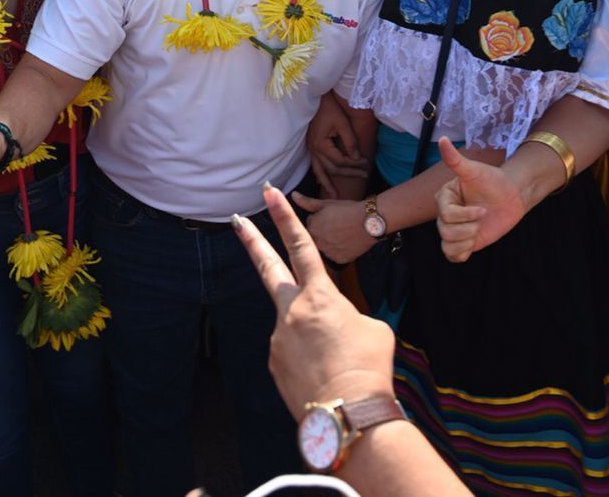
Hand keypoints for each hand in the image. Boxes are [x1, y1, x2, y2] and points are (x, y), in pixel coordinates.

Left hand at [235, 185, 395, 416]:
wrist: (349, 413)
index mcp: (320, 295)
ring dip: (313, 338)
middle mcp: (291, 311)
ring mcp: (278, 337)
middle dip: (253, 241)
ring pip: (294, 326)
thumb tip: (331, 324)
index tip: (269, 194)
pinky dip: (308, 359)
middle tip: (237, 220)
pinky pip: (292, 353)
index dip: (284, 217)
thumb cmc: (368, 368)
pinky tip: (326, 377)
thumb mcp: (371, 328)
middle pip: (268, 268)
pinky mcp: (273, 362)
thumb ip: (345, 314)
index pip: (300, 246)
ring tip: (339, 364)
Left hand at [291, 193, 374, 264]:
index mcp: (311, 227)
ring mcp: (328, 252)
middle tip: (337, 226)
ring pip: (324, 247)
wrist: (370, 221)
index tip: (330, 218)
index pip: (310, 225)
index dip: (320, 221)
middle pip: (315, 238)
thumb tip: (293, 195)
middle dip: (322, 233)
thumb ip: (307, 202)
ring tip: (343, 233)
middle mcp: (317, 242)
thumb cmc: (348, 209)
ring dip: (329, 242)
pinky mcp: (339, 260)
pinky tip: (347, 242)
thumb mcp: (326, 203)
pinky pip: (334, 256)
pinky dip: (339, 251)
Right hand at [306, 95, 368, 198]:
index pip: (339, 160)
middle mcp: (313, 149)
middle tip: (363, 175)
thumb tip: (356, 157)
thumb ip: (350, 141)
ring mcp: (310, 149)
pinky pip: (315, 165)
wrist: (315, 97)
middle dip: (348, 173)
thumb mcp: (342, 123)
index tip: (366, 163)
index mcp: (320, 144)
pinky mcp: (311, 146)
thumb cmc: (329, 108)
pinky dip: (320, 174)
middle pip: (331, 168)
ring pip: (319, 171)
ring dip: (327, 183)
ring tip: (334, 196)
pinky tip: (324, 181)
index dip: (354, 164)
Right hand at [435, 138, 526, 261]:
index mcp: (444, 197)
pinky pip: (452, 255)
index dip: (465, 215)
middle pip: (445, 231)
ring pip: (448, 245)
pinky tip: (473, 243)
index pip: (445, 214)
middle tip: (484, 217)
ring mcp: (454, 229)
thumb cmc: (493, 180)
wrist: (511, 196)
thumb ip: (456, 159)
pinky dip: (462, 253)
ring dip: (467, 241)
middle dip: (469, 227)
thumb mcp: (475, 171)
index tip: (483, 210)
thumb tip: (442, 139)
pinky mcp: (463, 242)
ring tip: (479, 230)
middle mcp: (446, 214)